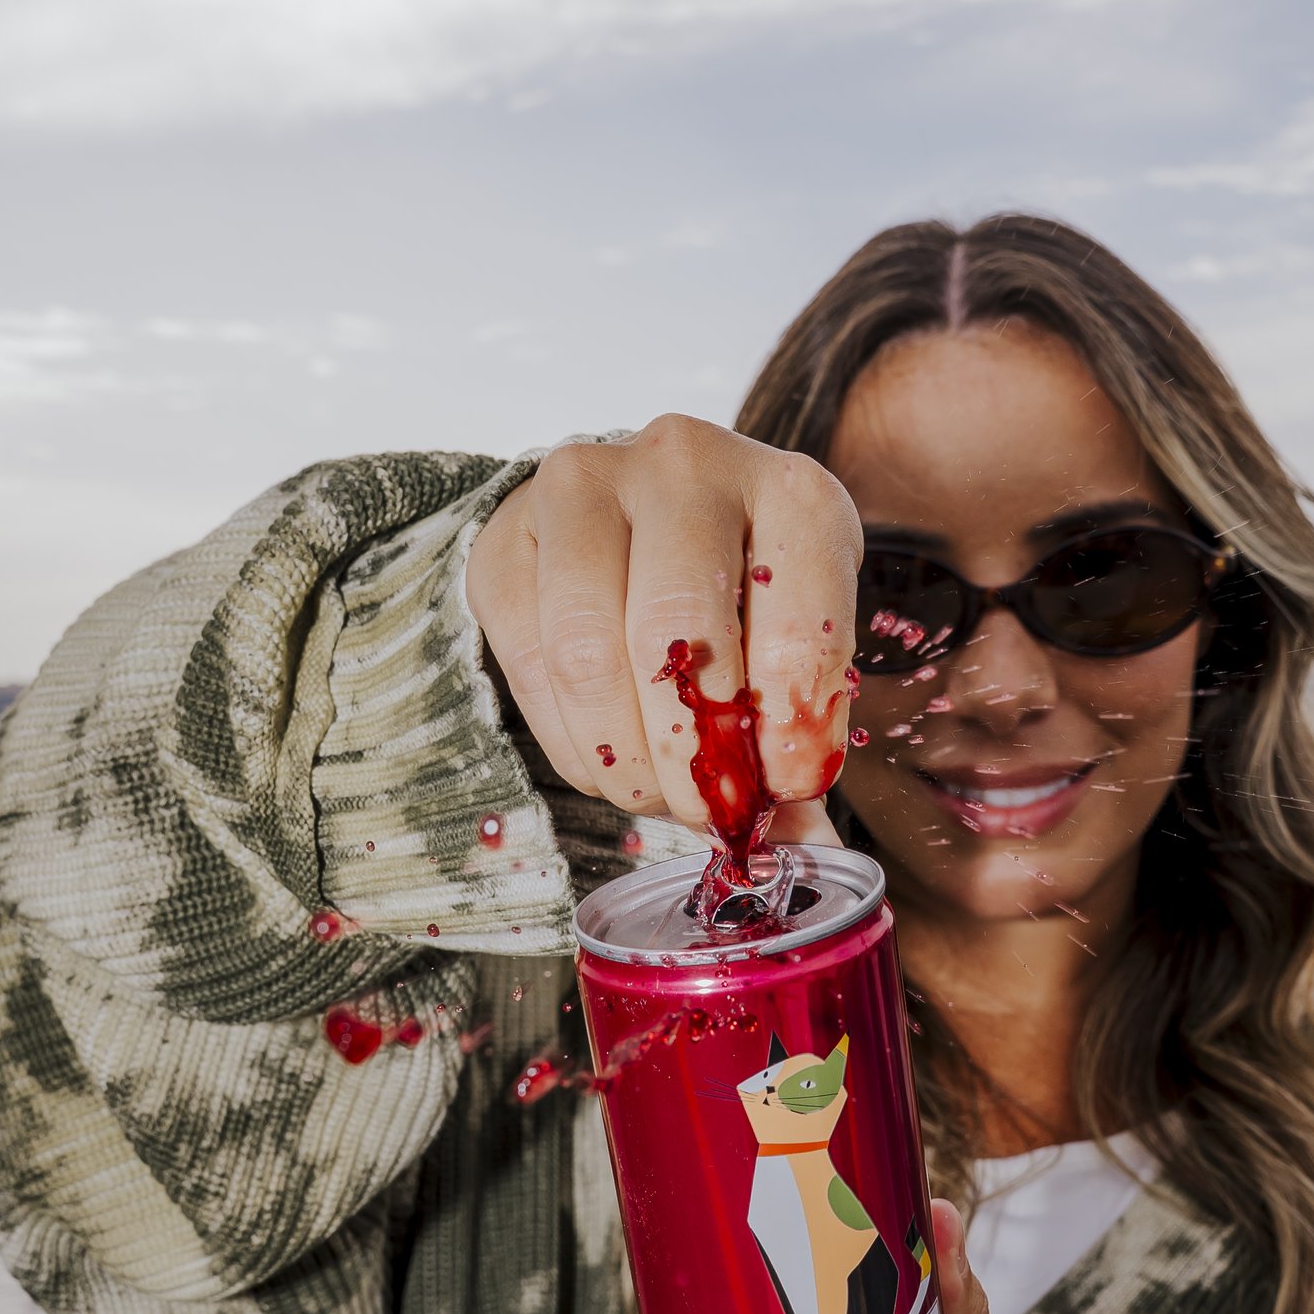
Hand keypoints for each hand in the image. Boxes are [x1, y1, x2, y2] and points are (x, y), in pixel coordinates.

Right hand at [467, 416, 861, 832]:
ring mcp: (584, 486)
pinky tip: (605, 760)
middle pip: (678, 635)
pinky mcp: (508, 534)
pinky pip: (528, 661)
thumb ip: (799, 735)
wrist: (641, 511)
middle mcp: (685, 464)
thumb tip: (806, 849)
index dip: (787, 735)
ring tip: (655, 794)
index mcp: (791, 491)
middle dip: (692, 755)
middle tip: (705, 812)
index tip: (781, 790)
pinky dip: (569, 739)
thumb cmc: (743, 588)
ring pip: (589, 652)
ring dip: (624, 756)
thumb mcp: (798, 637)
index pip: (798, 632)